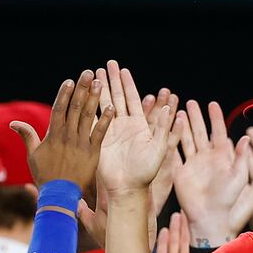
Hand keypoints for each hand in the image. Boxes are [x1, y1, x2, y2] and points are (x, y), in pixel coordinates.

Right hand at [14, 70, 109, 191]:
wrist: (59, 195)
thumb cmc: (45, 176)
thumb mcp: (33, 155)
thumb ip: (27, 136)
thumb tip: (13, 123)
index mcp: (53, 135)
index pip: (59, 109)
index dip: (65, 93)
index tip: (70, 80)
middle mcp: (68, 136)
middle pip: (75, 107)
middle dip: (82, 89)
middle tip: (89, 73)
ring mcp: (81, 144)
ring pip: (88, 117)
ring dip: (94, 98)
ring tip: (100, 83)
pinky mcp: (93, 153)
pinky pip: (100, 133)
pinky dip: (105, 120)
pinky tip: (111, 107)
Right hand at [95, 61, 180, 199]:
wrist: (128, 189)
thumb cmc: (146, 173)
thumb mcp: (159, 150)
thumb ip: (163, 129)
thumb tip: (169, 109)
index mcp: (139, 125)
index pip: (133, 99)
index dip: (127, 84)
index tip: (122, 69)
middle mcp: (124, 125)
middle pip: (117, 97)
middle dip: (112, 81)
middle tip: (106, 64)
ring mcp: (110, 131)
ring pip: (104, 105)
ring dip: (99, 90)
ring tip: (92, 74)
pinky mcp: (99, 139)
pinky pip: (93, 120)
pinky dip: (89, 108)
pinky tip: (83, 95)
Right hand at [173, 100, 252, 244]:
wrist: (210, 220)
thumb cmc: (229, 203)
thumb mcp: (239, 179)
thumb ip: (241, 159)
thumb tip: (246, 138)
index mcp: (222, 158)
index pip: (218, 133)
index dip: (215, 118)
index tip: (212, 104)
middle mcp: (206, 159)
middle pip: (200, 132)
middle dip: (196, 117)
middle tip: (190, 102)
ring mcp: (193, 165)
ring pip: (187, 140)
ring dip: (183, 126)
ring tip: (177, 110)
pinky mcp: (180, 173)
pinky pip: (175, 154)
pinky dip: (171, 142)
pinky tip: (168, 129)